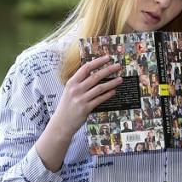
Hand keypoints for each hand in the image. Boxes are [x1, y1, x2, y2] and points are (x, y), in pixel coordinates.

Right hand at [35, 55, 120, 170]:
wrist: (61, 123)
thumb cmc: (67, 107)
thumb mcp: (69, 92)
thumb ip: (80, 83)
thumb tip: (95, 75)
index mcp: (72, 83)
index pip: (86, 68)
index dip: (97, 62)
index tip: (107, 58)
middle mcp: (76, 89)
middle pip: (95, 76)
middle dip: (108, 70)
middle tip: (118, 66)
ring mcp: (81, 99)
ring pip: (100, 88)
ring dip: (112, 83)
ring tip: (120, 79)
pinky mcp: (86, 108)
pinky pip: (100, 99)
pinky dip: (108, 95)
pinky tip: (113, 92)